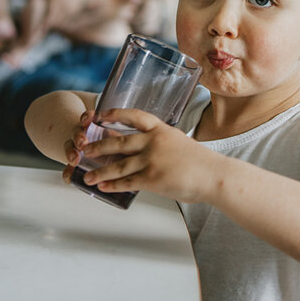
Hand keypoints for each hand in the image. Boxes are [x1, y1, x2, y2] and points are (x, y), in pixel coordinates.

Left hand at [68, 107, 219, 203]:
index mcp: (161, 129)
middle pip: (118, 142)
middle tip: (84, 149)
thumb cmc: (201, 162)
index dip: (115, 114)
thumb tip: (143, 151)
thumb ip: (160, 143)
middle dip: (98, 146)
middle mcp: (153, 141)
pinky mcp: (152, 178)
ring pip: (118, 165)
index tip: (101, 115)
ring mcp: (152, 160)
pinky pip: (127, 182)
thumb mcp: (179, 143)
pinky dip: (112, 185)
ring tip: (87, 176)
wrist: (214, 176)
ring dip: (100, 171)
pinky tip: (102, 187)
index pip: (134, 116)